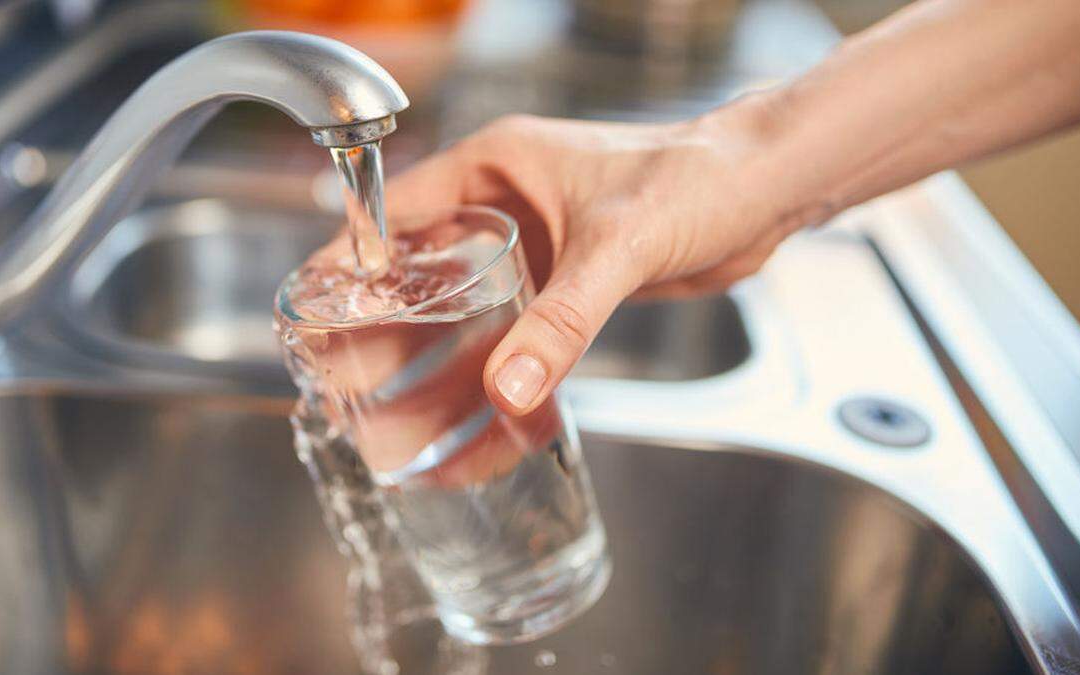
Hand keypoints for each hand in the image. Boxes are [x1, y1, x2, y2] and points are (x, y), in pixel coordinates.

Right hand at [386, 103, 809, 415]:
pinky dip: (494, 380)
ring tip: (397, 426)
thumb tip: (510, 385)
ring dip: (434, 369)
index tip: (315, 312)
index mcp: (497, 167)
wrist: (764, 194)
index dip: (349, 261)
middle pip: (420, 276)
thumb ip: (565, 317)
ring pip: (464, 316)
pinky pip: (514, 339)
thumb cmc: (698, 176)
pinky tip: (478, 425)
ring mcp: (535, 250)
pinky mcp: (566, 288)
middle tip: (345, 389)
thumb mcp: (618, 245)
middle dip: (383, 335)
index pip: (396, 212)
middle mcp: (506, 207)